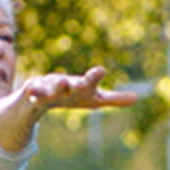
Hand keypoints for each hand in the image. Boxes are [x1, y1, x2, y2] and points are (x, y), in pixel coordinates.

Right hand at [23, 66, 137, 111]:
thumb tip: (137, 98)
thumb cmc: (73, 95)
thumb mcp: (94, 99)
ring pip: (54, 87)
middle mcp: (67, 84)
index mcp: (82, 87)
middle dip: (81, 81)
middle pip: (75, 83)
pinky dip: (34, 93)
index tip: (102, 70)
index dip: (95, 76)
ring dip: (58, 84)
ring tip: (62, 81)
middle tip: (87, 78)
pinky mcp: (35, 95)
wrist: (40, 95)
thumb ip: (114, 99)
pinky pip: (34, 95)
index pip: (91, 81)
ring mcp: (50, 88)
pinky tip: (32, 92)